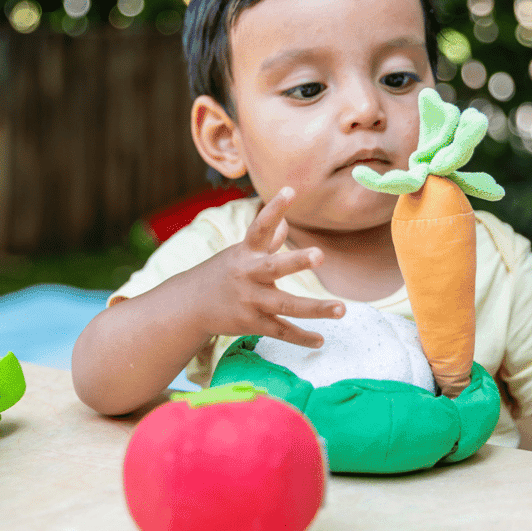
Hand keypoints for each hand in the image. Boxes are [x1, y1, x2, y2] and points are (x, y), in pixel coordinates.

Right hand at [192, 187, 345, 346]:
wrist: (189, 305)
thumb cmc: (223, 273)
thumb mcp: (241, 252)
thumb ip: (266, 239)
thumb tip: (286, 222)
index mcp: (247, 252)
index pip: (260, 226)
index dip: (275, 208)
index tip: (290, 189)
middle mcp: (249, 274)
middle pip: (275, 268)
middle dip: (298, 261)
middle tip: (321, 254)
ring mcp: (250, 301)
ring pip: (285, 306)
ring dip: (315, 309)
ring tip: (342, 309)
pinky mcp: (252, 323)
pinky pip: (280, 331)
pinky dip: (301, 338)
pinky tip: (321, 340)